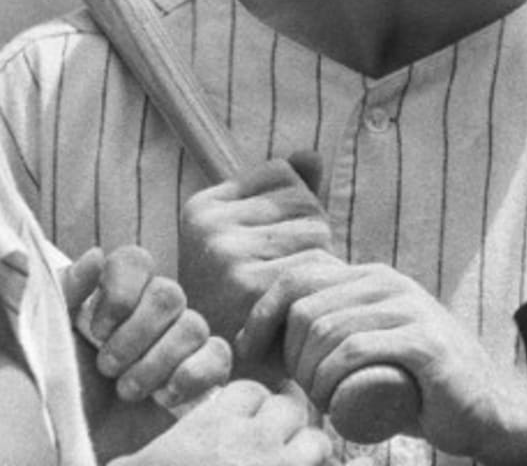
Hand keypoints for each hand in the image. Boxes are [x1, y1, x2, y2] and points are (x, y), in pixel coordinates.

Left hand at [65, 245, 231, 409]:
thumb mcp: (49, 334)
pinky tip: (164, 395)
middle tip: (107, 367)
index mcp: (118, 292)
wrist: (76, 442)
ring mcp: (180, 340)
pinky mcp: (201, 372)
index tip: (97, 329)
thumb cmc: (60, 387)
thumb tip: (96, 256)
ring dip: (156, 362)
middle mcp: (152, 309)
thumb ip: (66, 291)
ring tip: (127, 390)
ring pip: (193, 325)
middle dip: (136, 335)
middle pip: (169, 293)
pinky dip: (192, 374)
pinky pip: (218, 355)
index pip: (136, 260)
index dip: (121, 292)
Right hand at [116, 379, 332, 465]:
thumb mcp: (135, 465)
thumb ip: (139, 454)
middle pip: (289, 411)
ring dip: (308, 459)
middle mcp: (252, 441)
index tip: (244, 433)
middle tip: (272, 456)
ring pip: (315, 443)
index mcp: (213, 425)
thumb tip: (111, 458)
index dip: (249, 412)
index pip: (249, 394)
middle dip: (285, 432)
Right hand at [179, 155, 333, 347]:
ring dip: (321, 258)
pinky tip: (301, 304)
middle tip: (288, 271)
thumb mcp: (248, 237)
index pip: (281, 172)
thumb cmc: (242, 297)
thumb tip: (312, 155)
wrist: (221, 370)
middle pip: (302, 200)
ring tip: (293, 288)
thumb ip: (282, 191)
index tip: (275, 242)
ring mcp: (228, 255)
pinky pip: (318, 262)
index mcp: (204, 206)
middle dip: (311, 231)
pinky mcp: (253, 286)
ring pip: (315, 230)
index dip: (294, 205)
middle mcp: (210, 226)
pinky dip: (322, 282)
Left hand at [237, 257, 521, 458]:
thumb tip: (272, 330)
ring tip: (318, 402)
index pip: (299, 275)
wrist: (490, 410)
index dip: (264, 311)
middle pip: (306, 307)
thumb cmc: (417, 385)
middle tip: (298, 390)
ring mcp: (408, 308)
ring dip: (308, 374)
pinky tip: (332, 404)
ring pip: (327, 331)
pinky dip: (331, 380)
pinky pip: (356, 351)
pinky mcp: (424, 343)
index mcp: (371, 276)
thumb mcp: (371, 342)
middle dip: (287, 353)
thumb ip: (338, 324)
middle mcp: (388, 282)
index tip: (249, 348)